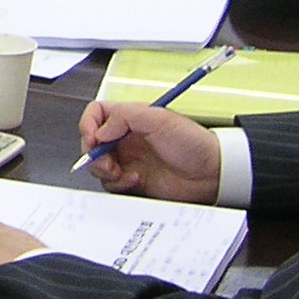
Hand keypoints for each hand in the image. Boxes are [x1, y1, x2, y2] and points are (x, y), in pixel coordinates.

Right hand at [75, 99, 220, 202]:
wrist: (210, 174)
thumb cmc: (193, 143)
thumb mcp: (160, 119)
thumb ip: (124, 117)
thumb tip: (99, 130)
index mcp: (130, 118)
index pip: (96, 114)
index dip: (88, 124)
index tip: (92, 137)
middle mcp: (125, 138)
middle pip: (92, 142)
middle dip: (93, 153)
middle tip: (106, 161)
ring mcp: (128, 159)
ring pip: (98, 165)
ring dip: (105, 170)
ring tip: (120, 172)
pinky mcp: (132, 180)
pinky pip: (112, 184)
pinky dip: (118, 183)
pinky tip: (134, 179)